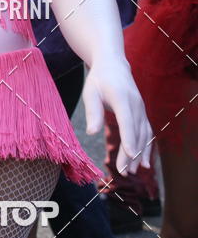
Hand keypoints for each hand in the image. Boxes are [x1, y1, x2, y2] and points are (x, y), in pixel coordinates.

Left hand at [82, 57, 152, 175]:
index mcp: (122, 97)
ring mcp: (141, 108)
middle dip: (131, 153)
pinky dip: (146, 147)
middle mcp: (135, 104)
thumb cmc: (99, 79)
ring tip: (130, 172)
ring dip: (138, 154)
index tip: (130, 155)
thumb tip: (91, 132)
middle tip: (123, 172)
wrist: (114, 65)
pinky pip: (146, 132)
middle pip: (136, 132)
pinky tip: (143, 163)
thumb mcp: (91, 92)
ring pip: (143, 135)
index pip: (127, 120)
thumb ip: (93, 112)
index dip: (129, 138)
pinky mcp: (142, 113)